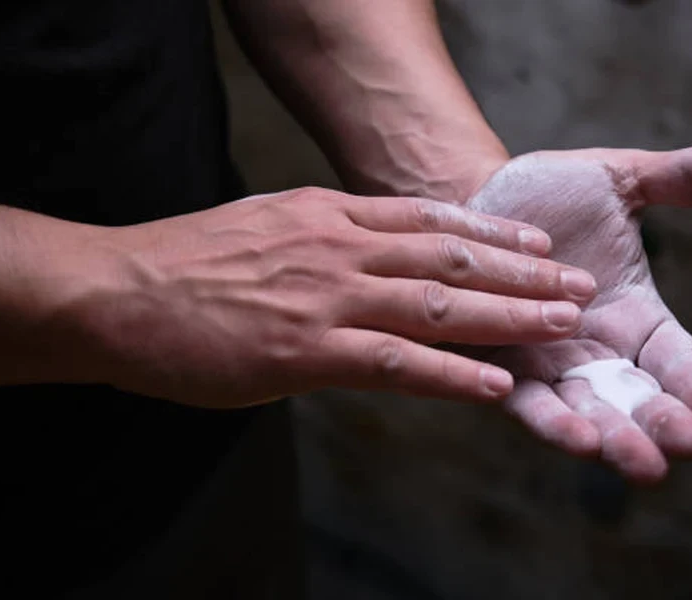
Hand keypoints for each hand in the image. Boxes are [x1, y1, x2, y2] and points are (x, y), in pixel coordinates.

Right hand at [77, 187, 596, 407]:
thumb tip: (357, 262)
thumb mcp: (264, 230)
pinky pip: (397, 362)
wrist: (116, 290)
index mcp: (328, 217)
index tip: (535, 244)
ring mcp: (327, 297)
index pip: (427, 219)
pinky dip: (453, 374)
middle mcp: (339, 248)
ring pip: (439, 305)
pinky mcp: (307, 350)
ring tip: (562, 326)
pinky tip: (496, 384)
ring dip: (508, 316)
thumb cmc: (183, 265)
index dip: (489, 233)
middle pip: (450, 257)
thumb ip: (318, 244)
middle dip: (521, 273)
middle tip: (575, 283)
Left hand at [463, 144, 691, 481]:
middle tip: (687, 444)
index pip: (678, 361)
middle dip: (661, 423)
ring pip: (586, 412)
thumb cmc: (545, 194)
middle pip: (637, 398)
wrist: (469, 196)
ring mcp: (545, 365)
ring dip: (615, 438)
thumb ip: (684, 179)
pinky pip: (525, 402)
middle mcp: (594, 352)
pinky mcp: (496, 367)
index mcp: (633, 317)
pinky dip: (551, 421)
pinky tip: (578, 439)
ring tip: (642, 464)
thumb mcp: (619, 180)